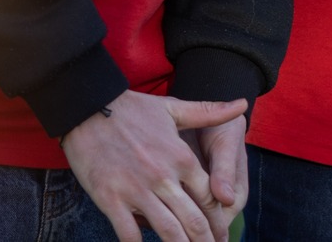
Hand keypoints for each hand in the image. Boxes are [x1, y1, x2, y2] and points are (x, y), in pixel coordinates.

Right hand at [61, 90, 248, 241]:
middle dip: (206, 240)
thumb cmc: (132, 109)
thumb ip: (209, 112)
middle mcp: (163, 177)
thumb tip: (244, 104)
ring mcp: (136, 190)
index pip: (210, 197)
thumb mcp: (174, 108)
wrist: (88, 107)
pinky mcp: (110, 198)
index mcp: (182, 157)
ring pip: (167, 230)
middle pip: (193, 219)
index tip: (223, 234)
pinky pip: (129, 233)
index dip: (219, 220)